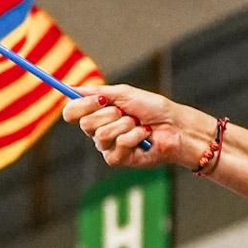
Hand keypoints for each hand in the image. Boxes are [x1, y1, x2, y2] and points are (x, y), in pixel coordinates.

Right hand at [63, 84, 205, 170]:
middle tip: (126, 112)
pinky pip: (117, 145)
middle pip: (85, 123)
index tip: (99, 99)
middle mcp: (98, 131)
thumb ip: (97, 91)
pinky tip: (145, 136)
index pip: (72, 112)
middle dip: (109, 114)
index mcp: (97, 114)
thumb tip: (72, 88)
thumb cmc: (154, 108)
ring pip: (101, 134)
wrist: (176, 125)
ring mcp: (107, 147)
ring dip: (125, 125)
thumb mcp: (125, 94)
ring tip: (139, 124)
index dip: (81, 105)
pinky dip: (134, 137)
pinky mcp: (118, 159)